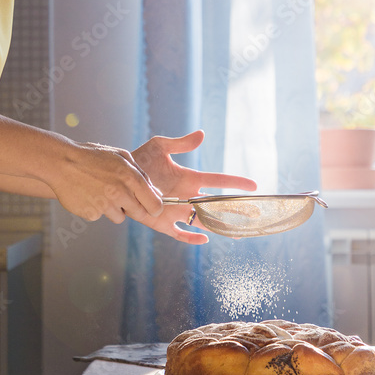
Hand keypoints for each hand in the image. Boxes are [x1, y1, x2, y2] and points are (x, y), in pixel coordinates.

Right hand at [45, 138, 162, 224]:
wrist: (62, 163)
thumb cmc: (93, 157)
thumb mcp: (121, 156)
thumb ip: (141, 174)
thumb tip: (156, 192)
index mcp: (130, 178)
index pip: (154, 204)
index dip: (155, 208)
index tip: (153, 208)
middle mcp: (119, 194)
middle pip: (139, 214)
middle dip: (135, 209)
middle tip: (123, 198)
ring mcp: (105, 206)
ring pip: (119, 217)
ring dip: (114, 209)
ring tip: (101, 191)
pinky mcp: (91, 214)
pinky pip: (101, 216)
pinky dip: (97, 209)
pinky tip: (88, 195)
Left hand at [131, 129, 256, 243]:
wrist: (118, 177)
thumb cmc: (139, 160)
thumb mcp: (160, 146)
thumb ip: (181, 143)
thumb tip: (202, 134)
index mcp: (190, 179)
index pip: (218, 182)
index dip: (235, 183)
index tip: (253, 186)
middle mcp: (187, 197)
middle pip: (217, 205)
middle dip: (236, 210)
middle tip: (255, 214)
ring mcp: (177, 211)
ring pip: (204, 221)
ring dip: (220, 226)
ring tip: (238, 234)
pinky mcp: (163, 223)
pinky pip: (181, 233)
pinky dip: (192, 238)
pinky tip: (205, 240)